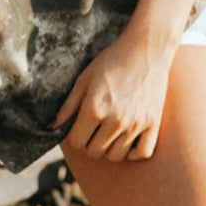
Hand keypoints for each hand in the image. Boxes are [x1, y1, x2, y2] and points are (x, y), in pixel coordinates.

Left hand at [50, 25, 177, 161]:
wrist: (145, 50)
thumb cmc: (111, 62)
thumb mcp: (84, 79)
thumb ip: (68, 106)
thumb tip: (52, 127)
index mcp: (94, 108)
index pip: (76, 141)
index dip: (74, 135)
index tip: (79, 126)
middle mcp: (115, 120)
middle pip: (94, 152)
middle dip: (89, 142)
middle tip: (93, 128)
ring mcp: (136, 124)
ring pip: (116, 156)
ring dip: (109, 148)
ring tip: (109, 133)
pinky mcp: (153, 124)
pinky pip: (142, 153)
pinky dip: (134, 152)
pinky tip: (128, 140)